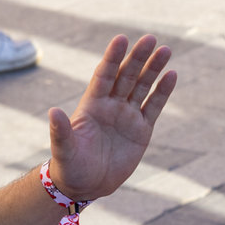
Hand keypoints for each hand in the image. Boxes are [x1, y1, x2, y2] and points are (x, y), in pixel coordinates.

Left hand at [47, 35, 176, 203]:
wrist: (86, 185)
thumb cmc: (69, 166)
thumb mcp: (64, 149)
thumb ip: (60, 131)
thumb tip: (53, 112)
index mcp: (91, 105)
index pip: (103, 75)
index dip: (112, 58)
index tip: (121, 39)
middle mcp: (110, 105)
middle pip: (126, 76)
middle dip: (137, 58)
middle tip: (149, 39)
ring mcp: (127, 116)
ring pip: (143, 86)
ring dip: (153, 69)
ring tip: (165, 50)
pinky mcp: (141, 129)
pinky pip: (154, 106)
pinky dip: (163, 91)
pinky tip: (172, 75)